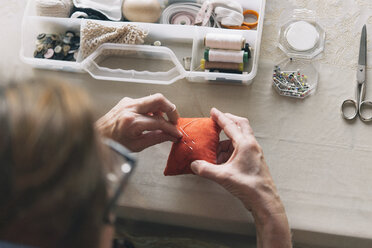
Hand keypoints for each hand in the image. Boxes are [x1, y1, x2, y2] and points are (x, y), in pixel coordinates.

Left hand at [96, 94, 181, 151]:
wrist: (98, 138)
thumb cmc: (114, 144)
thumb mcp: (138, 146)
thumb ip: (157, 138)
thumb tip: (171, 136)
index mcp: (132, 122)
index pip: (159, 122)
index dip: (171, 128)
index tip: (176, 133)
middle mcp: (130, 108)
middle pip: (158, 99)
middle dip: (171, 109)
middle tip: (174, 120)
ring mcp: (128, 102)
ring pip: (153, 98)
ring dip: (162, 109)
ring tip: (163, 121)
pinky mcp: (127, 101)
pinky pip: (145, 101)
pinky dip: (152, 109)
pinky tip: (152, 118)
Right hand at [191, 108, 290, 247]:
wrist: (264, 200)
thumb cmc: (249, 186)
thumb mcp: (222, 176)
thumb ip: (205, 169)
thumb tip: (194, 165)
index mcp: (245, 144)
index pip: (230, 125)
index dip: (220, 117)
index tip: (214, 111)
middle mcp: (251, 145)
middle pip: (240, 125)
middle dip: (228, 121)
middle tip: (217, 121)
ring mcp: (254, 153)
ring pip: (239, 139)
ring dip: (227, 141)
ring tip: (215, 151)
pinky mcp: (253, 160)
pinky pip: (240, 149)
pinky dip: (230, 151)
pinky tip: (222, 161)